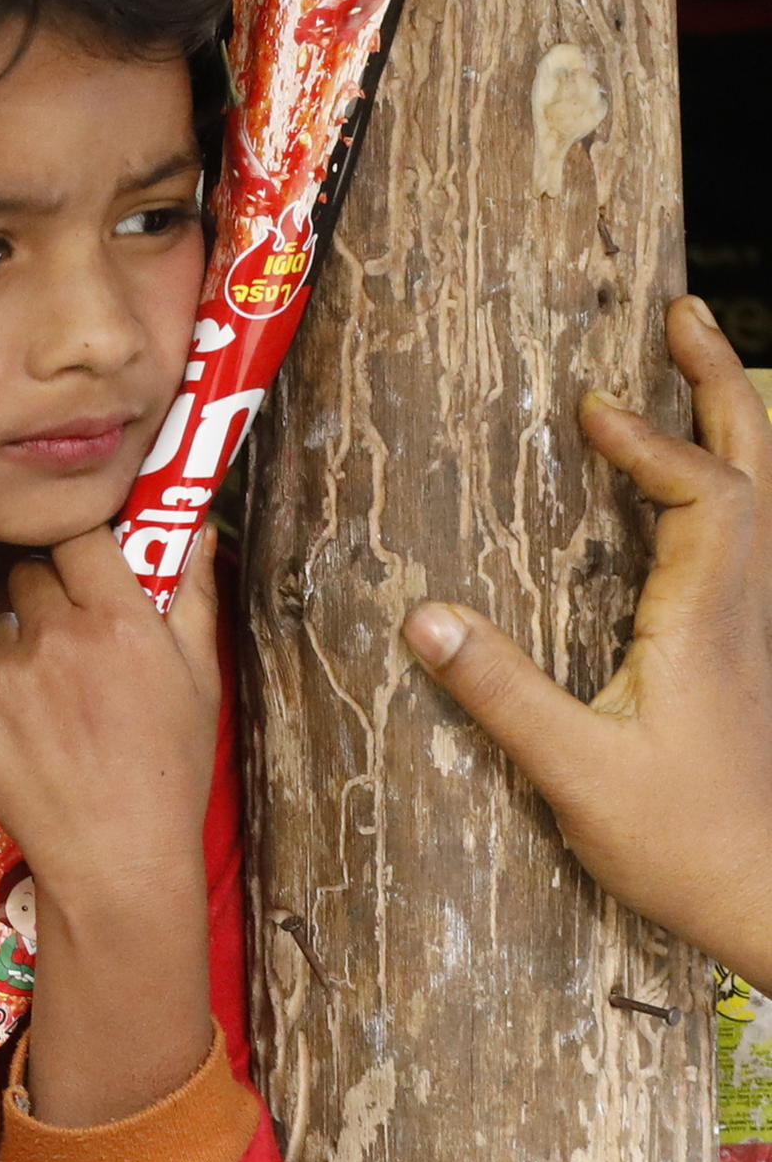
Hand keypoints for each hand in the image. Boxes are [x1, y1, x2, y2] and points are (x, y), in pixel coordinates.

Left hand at [0, 524, 222, 1125]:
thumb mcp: (200, 680)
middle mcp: (55, 636)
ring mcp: (3, 672)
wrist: (116, 860)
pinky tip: (27, 732)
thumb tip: (195, 528)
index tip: (91, 566)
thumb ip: (191, 595)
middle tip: (76, 642)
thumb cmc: (170, 771)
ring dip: (17, 646)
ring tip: (55, 703)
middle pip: (28, 573)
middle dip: (48, 596)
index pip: (78, 534)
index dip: (81, 547)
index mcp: (118, 620)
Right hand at [404, 297, 771, 977]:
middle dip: (718, 386)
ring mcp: (754, 630)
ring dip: (731, 425)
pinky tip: (690, 489)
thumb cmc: (691, 848)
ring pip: (764, 500)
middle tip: (681, 313)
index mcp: (712, 621)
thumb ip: (504, 695)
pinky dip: (728, 485)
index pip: (707, 496)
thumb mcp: (583, 777)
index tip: (591, 407)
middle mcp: (745, 610)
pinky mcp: (746, 654)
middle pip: (755, 471)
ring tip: (693, 366)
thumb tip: (423, 614)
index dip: (654, 443)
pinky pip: (751, 539)